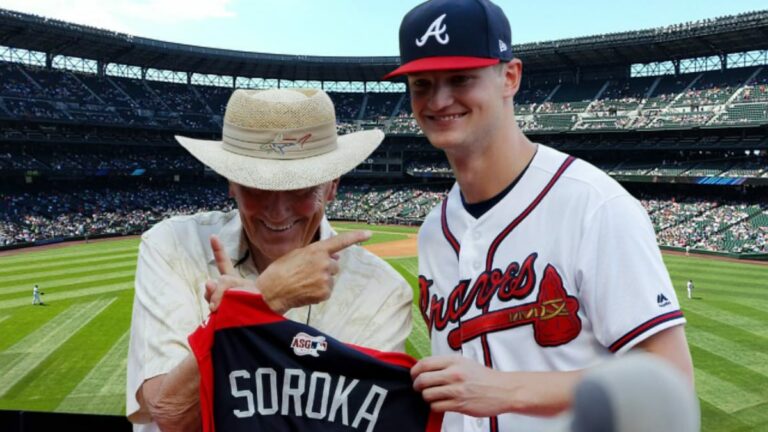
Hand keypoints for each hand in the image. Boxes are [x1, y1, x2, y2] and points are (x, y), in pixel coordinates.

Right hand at [205, 230, 370, 313]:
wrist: (272, 291)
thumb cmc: (281, 270)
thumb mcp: (297, 254)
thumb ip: (317, 254)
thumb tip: (336, 258)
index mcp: (316, 250)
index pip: (340, 241)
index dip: (355, 237)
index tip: (368, 233)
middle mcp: (324, 263)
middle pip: (334, 265)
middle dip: (324, 268)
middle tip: (307, 273)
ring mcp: (325, 279)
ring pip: (330, 279)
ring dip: (321, 280)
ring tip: (303, 282)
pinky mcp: (325, 293)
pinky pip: (327, 290)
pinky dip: (318, 292)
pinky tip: (306, 291)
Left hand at [411, 355, 509, 416]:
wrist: (503, 390)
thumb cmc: (483, 377)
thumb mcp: (464, 362)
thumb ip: (445, 364)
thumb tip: (424, 369)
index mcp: (453, 361)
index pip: (424, 364)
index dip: (414, 371)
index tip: (414, 376)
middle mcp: (454, 374)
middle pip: (422, 380)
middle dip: (417, 385)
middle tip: (420, 388)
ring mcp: (456, 390)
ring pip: (427, 395)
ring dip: (427, 397)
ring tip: (433, 396)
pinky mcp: (460, 405)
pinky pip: (437, 406)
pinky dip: (435, 406)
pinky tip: (441, 403)